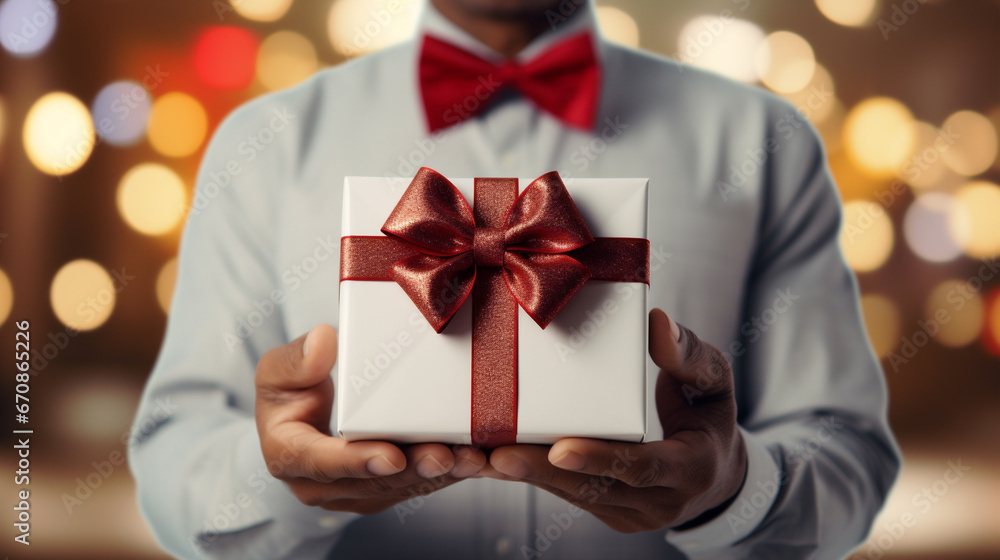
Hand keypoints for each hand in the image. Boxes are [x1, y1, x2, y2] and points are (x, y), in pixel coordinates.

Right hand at [255, 324, 486, 513]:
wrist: (301, 420)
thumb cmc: (290, 393)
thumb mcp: (278, 370)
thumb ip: (296, 360)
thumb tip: (325, 341)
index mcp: (289, 457)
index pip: (322, 463)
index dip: (358, 462)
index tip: (391, 455)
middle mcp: (326, 486)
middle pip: (375, 482)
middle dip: (414, 469)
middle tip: (446, 455)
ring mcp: (361, 492)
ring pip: (406, 486)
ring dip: (444, 474)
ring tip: (475, 459)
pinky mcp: (390, 489)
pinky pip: (424, 483)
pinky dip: (455, 471)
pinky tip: (484, 460)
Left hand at [483, 308, 745, 531]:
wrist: (717, 472)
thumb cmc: (711, 414)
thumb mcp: (714, 380)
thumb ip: (690, 354)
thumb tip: (655, 323)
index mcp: (690, 468)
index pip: (641, 466)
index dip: (600, 457)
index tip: (560, 448)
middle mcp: (660, 501)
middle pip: (594, 488)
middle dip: (542, 472)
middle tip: (497, 455)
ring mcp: (632, 514)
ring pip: (573, 496)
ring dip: (528, 477)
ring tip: (481, 457)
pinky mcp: (609, 513)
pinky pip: (568, 495)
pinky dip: (534, 476)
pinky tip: (495, 459)